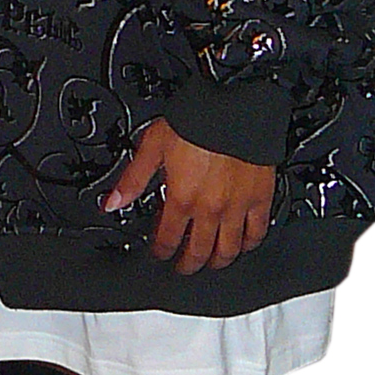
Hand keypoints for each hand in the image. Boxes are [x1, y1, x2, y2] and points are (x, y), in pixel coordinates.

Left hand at [100, 118, 273, 273]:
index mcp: (182, 198)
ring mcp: (237, 206)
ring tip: (212, 263)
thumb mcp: (154, 146)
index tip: (159, 253)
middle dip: (188, 264)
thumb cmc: (197, 121)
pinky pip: (256, 231)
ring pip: (228, 249)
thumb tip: (113, 201)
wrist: (236, 106)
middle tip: (184, 267)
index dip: (161, 250)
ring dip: (218, 261)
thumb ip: (133, 178)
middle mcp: (210, 208)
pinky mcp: (260, 198)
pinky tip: (244, 244)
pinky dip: (249, 243)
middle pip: (198, 251)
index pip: (168, 238)